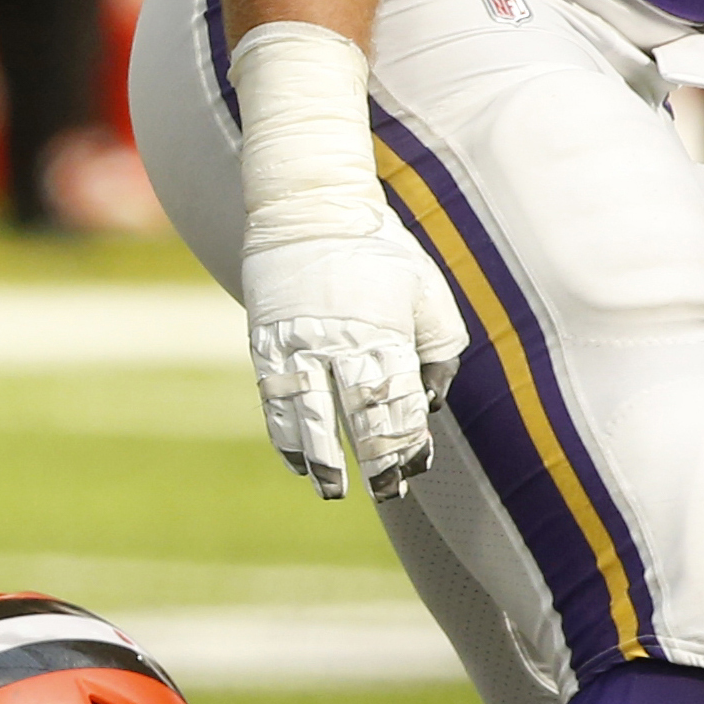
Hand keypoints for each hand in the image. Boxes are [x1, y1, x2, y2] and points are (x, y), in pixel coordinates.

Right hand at [239, 226, 464, 500]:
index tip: (410, 471)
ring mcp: (297, 344)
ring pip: (307, 416)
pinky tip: (294, 459)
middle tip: (384, 494)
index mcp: (384, 331)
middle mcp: (339, 342)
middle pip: (356, 416)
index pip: (397, 404)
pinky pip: (273, 400)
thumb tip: (430, 402)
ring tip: (329, 489)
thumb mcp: (427, 292)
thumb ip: (438, 348)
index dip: (404, 444)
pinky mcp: (265, 343)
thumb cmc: (379, 253)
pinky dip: (284, 434)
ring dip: (319, 458)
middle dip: (372, 461)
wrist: (309, 210)